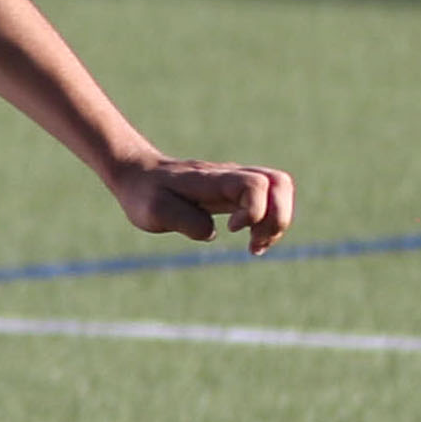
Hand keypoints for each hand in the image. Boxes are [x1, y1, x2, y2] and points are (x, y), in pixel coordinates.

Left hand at [111, 153, 295, 253]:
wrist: (139, 176)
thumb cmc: (145, 195)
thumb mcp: (153, 212)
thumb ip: (185, 221)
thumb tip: (213, 232)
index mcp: (213, 180)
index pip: (256, 184)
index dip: (255, 211)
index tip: (230, 229)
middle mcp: (232, 176)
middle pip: (281, 182)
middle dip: (278, 218)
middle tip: (253, 243)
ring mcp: (237, 182)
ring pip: (281, 189)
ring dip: (278, 222)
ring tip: (255, 246)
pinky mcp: (238, 191)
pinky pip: (271, 200)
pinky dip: (270, 223)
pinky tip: (252, 241)